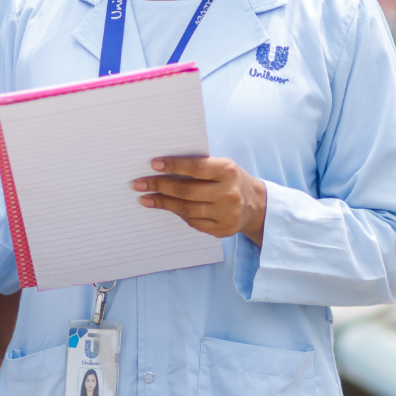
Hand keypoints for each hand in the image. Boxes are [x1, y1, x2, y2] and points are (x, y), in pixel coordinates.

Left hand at [133, 156, 267, 245]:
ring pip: (186, 209)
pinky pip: (193, 222)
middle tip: (138, 184)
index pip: (196, 168)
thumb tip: (162, 167)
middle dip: (159, 186)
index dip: (174, 166)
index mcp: (228, 171)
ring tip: (144, 198)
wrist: (257, 205)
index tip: (153, 165)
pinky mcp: (222, 230)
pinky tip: (163, 206)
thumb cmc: (232, 179)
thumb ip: (200, 166)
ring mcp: (226, 214)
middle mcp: (228, 193)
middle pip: (187, 191)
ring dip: (162, 203)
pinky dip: (176, 213)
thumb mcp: (223, 166)